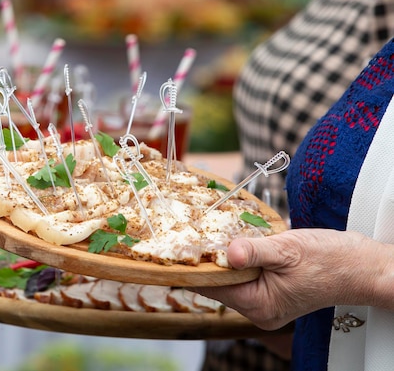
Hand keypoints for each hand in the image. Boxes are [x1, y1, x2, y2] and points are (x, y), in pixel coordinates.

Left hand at [193, 229, 389, 329]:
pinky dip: (239, 260)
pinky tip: (238, 241)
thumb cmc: (330, 260)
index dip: (196, 264)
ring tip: (215, 232)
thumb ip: (255, 251)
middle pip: (219, 283)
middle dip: (209, 258)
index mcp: (259, 305)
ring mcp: (264, 303)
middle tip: (195, 231)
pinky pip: (245, 276)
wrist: (360, 266)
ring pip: (231, 278)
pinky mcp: (270, 293)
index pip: (213, 286)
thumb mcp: (288, 249)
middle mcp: (258, 310)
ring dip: (225, 257)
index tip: (180, 244)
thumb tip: (228, 253)